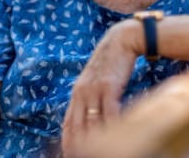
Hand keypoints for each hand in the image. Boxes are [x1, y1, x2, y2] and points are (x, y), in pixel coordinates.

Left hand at [61, 21, 140, 156]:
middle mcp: (82, 93)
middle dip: (82, 146)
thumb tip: (90, 119)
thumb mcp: (93, 81)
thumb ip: (89, 98)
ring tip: (104, 151)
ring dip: (98, 140)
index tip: (71, 154)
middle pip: (79, 128)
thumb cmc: (110, 64)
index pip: (68, 124)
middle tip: (86, 156)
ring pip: (93, 123)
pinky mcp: (109, 87)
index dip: (69, 142)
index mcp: (76, 94)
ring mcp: (94, 90)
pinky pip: (109, 113)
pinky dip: (112, 126)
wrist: (120, 41)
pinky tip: (116, 136)